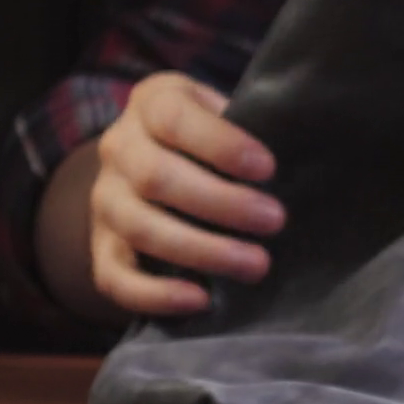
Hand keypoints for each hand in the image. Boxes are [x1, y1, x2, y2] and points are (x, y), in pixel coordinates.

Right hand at [89, 72, 284, 315]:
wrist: (161, 163)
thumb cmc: (215, 139)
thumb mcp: (229, 114)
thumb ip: (252, 126)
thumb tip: (302, 161)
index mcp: (151, 104)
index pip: (174, 118)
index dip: (220, 144)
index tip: (268, 168)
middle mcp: (119, 149)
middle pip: (156, 177)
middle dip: (222, 203)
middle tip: (275, 221)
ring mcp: (104, 201)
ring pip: (140, 228)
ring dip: (201, 250)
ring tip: (256, 264)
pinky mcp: (101, 249)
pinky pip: (114, 278)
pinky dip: (156, 294)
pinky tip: (201, 300)